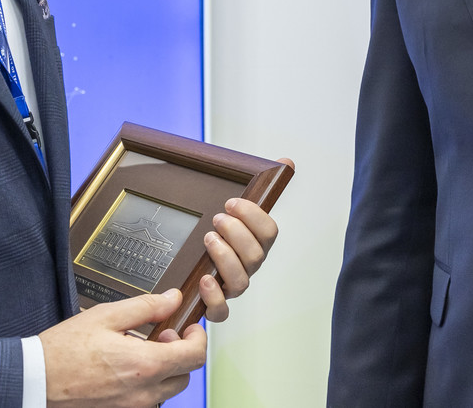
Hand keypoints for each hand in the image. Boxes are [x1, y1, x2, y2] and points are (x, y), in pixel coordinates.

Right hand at [40, 289, 205, 407]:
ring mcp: (133, 407)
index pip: (194, 356)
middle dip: (180, 352)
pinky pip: (147, 399)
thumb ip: (145, 307)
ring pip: (167, 389)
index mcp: (145, 365)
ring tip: (140, 350)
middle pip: (185, 374)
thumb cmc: (64, 351)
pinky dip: (146, 383)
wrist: (36, 381)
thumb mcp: (106, 316)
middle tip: (161, 336)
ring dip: (164, 369)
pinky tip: (125, 367)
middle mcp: (144, 392)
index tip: (188, 327)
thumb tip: (173, 298)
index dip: (197, 338)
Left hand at [197, 158, 292, 322]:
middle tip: (218, 219)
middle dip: (237, 233)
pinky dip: (214, 296)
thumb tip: (285, 160)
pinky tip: (203, 278)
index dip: (254, 216)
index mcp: (256, 244)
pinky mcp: (215, 305)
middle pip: (256, 256)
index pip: (269, 232)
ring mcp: (232, 287)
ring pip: (242, 281)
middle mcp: (248, 267)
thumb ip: (256, 188)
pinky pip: (222, 311)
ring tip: (209, 239)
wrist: (187, 269)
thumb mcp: (230, 209)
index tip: (233, 203)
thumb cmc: (216, 237)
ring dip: (225, 257)